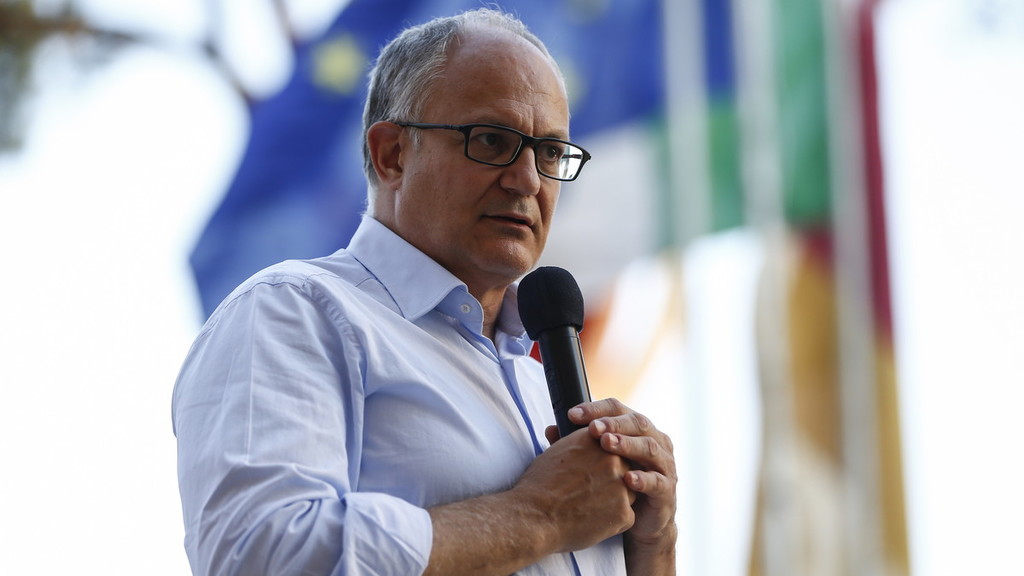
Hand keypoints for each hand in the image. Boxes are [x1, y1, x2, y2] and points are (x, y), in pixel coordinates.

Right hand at [513, 426, 635, 552]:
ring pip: (628, 493)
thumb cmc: (538, 486)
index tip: (593, 470)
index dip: (603, 461)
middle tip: (588, 491)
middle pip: (624, 468)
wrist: (535, 516)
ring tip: (588, 506)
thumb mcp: (554, 452)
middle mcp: (612, 459)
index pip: (612, 446)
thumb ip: (573, 443)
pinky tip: (591, 520)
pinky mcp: (624, 513)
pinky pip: (626, 516)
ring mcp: (621, 486)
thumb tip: (560, 430)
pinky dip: (612, 521)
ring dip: (614, 500)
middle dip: (611, 480)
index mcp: (595, 440)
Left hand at [557, 399, 676, 550]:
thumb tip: (551, 429)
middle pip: (637, 422)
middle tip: (592, 428)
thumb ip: (577, 445)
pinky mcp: (667, 491)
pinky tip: (628, 479)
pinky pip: (658, 482)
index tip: (571, 414)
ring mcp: (664, 465)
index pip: (617, 408)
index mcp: (635, 428)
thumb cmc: (616, 484)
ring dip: (627, 444)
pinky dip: (643, 479)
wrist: (641, 521)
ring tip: (607, 445)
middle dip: (613, 424)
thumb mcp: (597, 461)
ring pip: (650, 448)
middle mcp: (655, 440)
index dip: (596, 409)